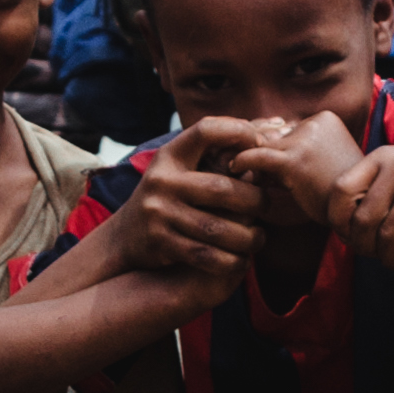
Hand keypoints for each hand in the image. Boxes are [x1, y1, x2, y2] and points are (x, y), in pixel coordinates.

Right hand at [104, 118, 271, 278]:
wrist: (126, 235)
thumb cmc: (170, 197)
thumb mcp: (180, 169)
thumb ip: (214, 154)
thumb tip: (268, 130)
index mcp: (170, 156)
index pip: (205, 131)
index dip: (237, 131)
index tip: (260, 145)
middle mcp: (162, 181)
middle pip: (222, 189)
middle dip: (254, 200)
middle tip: (266, 206)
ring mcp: (159, 212)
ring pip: (217, 228)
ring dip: (247, 237)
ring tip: (259, 239)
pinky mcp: (160, 242)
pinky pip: (206, 255)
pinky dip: (230, 261)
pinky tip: (242, 260)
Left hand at [228, 112, 364, 224]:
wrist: (358, 212)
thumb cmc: (338, 193)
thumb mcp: (322, 162)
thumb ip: (297, 150)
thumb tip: (260, 149)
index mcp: (326, 119)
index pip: (285, 125)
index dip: (271, 142)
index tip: (256, 157)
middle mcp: (316, 123)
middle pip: (272, 131)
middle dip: (256, 145)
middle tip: (235, 158)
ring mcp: (305, 140)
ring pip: (262, 141)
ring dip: (248, 155)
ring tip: (233, 166)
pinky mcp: (294, 160)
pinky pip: (257, 156)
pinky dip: (242, 161)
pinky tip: (234, 168)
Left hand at [318, 144, 393, 268]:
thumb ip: (370, 189)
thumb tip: (339, 230)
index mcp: (382, 157)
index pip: (341, 190)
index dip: (338, 220)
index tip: (348, 236)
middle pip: (364, 220)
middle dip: (364, 247)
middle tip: (374, 256)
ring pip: (388, 236)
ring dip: (389, 259)